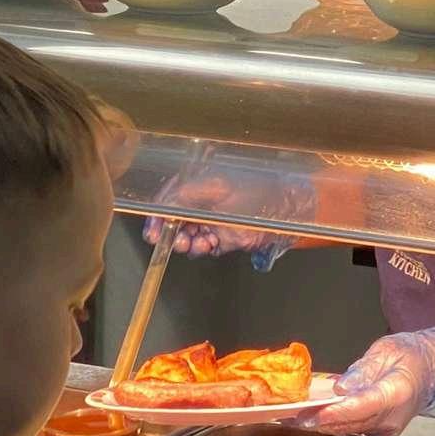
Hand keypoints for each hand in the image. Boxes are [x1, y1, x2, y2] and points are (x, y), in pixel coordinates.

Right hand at [143, 166, 314, 265]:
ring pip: (186, 238)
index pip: (169, 202)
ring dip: (184, 242)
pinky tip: (206, 244)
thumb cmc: (253, 189)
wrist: (282, 208)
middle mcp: (201, 206)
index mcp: (198, 187)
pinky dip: (200, 249)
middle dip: (167, 232)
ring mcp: (211, 224)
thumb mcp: (215, 187)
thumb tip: (164, 206)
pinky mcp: (221, 240)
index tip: (152, 228)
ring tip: (189, 242)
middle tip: (162, 239)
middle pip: (173, 222)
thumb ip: (186, 195)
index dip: (158, 216)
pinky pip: (202, 248)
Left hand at [299, 324, 434, 435]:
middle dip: (318, 420)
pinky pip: (351, 429)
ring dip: (319, 423)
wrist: (430, 374)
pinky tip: (310, 415)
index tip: (311, 414)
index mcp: (397, 392)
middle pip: (350, 422)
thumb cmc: (410, 357)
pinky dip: (330, 423)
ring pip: (348, 428)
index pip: (362, 406)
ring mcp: (386, 429)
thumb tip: (342, 386)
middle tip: (288, 415)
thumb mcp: (387, 350)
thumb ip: (363, 369)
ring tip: (291, 415)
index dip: (335, 412)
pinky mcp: (379, 433)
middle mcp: (392, 417)